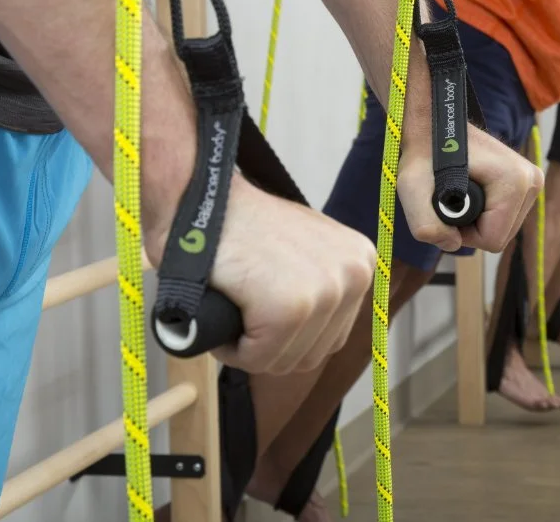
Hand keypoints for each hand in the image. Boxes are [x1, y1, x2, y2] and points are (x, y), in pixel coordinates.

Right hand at [145, 175, 375, 375]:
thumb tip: (317, 331)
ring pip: (285, 360)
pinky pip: (258, 358)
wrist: (198, 199)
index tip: (261, 310)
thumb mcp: (302, 248)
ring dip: (250, 349)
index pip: (332, 337)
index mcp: (360, 263)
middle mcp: (355, 275)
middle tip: (242, 313)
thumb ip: (319, 282)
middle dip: (271, 346)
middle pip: (313, 354)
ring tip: (232, 309)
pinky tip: (224, 312)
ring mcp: (325, 292)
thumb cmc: (240, 226)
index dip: (289, 337)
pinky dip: (231, 349)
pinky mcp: (289, 308)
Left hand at [396, 125, 542, 253]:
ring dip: (479, 221)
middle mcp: (532, 181)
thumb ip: (425, 225)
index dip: (464, 235)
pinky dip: (486, 212)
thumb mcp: (412, 189)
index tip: (447, 209)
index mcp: (515, 182)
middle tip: (451, 200)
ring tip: (460, 193)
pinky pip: (507, 217)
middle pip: (502, 236)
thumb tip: (452, 245)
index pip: (493, 240)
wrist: (434, 128)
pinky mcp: (529, 182)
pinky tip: (471, 191)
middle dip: (472, 228)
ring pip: (505, 228)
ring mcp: (533, 180)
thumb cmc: (422, 155)